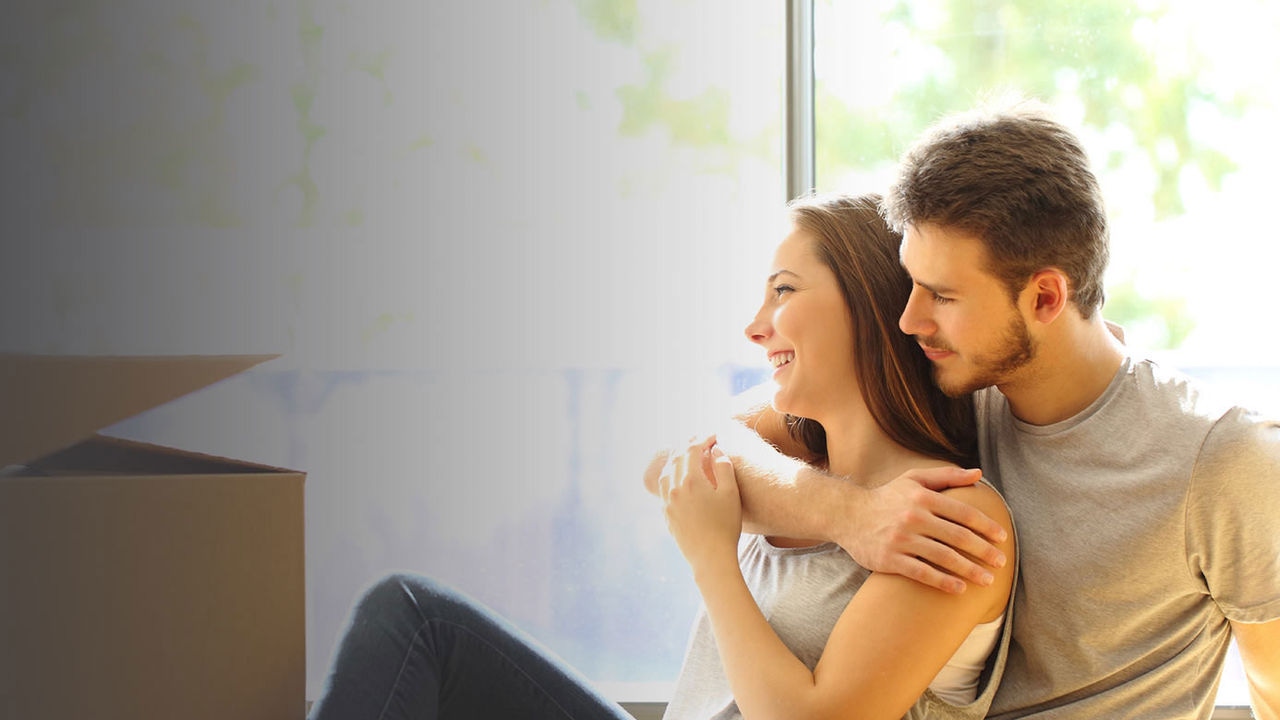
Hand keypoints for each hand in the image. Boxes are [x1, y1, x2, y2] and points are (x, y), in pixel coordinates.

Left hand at [661, 441, 741, 570]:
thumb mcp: (731, 494)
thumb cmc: (726, 525)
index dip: (703, 439)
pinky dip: (670, 478)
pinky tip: (677, 481)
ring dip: (675, 461)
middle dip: (688, 446)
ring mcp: (668, 503)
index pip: (693, 449)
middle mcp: (674, 489)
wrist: (711, 557)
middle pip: (677, 458)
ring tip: (685, 456)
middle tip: (700, 441)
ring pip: (666, 473)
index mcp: (691, 480)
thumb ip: (724, 467)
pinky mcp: (666, 516)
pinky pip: (664, 490)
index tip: (714, 436)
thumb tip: (716, 451)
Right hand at [841, 467, 1007, 594]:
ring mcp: (901, 539)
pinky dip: (943, 581)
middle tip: (1001, 562)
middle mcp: (913, 516)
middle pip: (958, 536)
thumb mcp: (913, 479)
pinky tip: (960, 588)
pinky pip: (922, 573)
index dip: (986, 526)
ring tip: (988, 580)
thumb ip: (946, 475)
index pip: (963, 512)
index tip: (1002, 537)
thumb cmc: (887, 497)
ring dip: (970, 570)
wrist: (847, 515)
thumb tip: (978, 474)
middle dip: (984, 551)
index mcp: (922, 496)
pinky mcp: (890, 559)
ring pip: (944, 557)